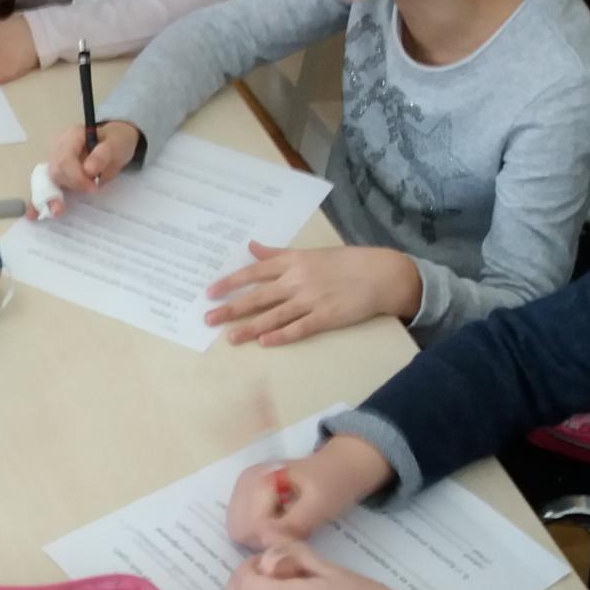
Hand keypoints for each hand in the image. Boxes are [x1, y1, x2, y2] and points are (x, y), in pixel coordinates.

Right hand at [33, 120, 140, 215]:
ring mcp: (54, 159)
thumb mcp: (117, 144)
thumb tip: (89, 169)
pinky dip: (39, 199)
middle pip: (55, 172)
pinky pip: (44, 186)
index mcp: (72, 136)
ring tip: (55, 212)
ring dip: (50, 198)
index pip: (65, 160)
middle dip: (64, 189)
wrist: (114, 142)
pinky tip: (32, 213)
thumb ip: (103, 155)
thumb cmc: (116, 141)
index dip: (76, 178)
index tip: (92, 188)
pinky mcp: (55, 172)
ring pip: (47, 180)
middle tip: (78, 202)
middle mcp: (58, 147)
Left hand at [206, 242, 422, 345]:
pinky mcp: (326, 318)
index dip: (230, 283)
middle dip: (231, 309)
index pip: (254, 272)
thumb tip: (251, 247)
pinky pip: (299, 328)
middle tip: (208, 319)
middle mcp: (297, 280)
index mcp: (293, 262)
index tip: (210, 292)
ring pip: (274, 316)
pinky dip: (281, 335)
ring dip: (250, 327)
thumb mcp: (309, 252)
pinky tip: (264, 342)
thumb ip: (277, 254)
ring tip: (230, 337)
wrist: (381, 274)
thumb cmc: (344, 262)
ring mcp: (311, 300)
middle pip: (258, 296)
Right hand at [225, 435, 392, 549]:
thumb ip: (293, 523)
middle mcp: (243, 483)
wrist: (340, 468)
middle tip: (294, 533)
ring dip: (264, 537)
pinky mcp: (246, 500)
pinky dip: (262, 534)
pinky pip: (244, 529)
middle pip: (239, 531)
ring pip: (239, 533)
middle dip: (266, 539)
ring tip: (290, 526)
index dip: (273, 539)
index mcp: (257, 479)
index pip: (249, 526)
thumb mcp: (319, 504)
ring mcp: (242, 491)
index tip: (297, 537)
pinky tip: (282, 523)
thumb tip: (267, 541)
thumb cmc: (333, 483)